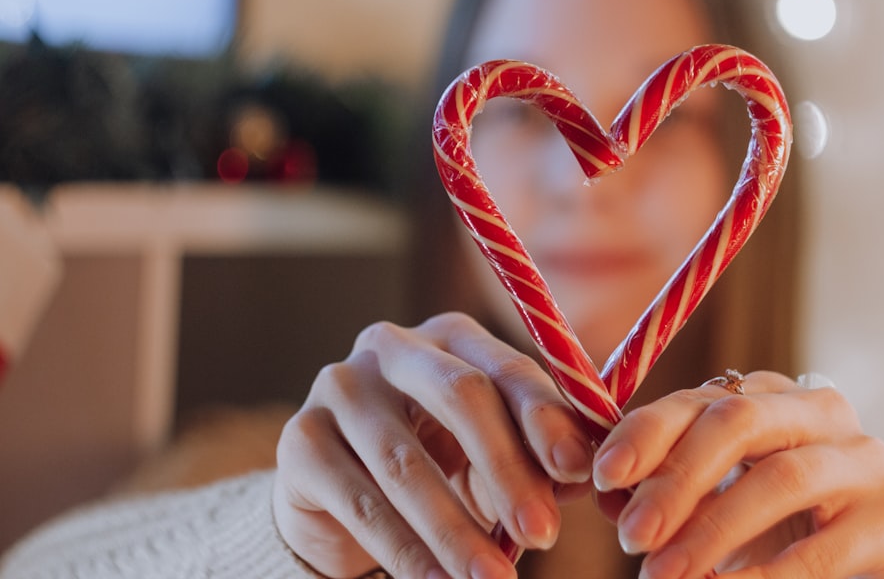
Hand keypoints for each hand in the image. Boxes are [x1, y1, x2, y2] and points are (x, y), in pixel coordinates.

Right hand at [271, 313, 593, 578]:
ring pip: (406, 462)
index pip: (507, 368)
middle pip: (460, 396)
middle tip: (543, 535)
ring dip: (455, 529)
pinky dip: (403, 551)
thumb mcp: (489, 453)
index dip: (546, 419)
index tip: (578, 473)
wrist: (338, 493)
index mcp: (451, 336)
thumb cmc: (436, 460)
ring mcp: (339, 386)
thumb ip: (534, 454)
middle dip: (507, 471)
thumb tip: (580, 473)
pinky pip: (359, 501)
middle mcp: (392, 347)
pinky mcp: (300, 438)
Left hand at [592, 371, 883, 578]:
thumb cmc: (770, 527)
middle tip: (630, 537)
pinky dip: (766, 577)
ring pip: (779, 480)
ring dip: (711, 532)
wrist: (861, 568)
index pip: (697, 399)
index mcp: (767, 393)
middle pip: (737, 423)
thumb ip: (664, 490)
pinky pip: (822, 548)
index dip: (646, 434)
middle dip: (676, 480)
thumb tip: (608, 493)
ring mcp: (865, 457)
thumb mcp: (713, 500)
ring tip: (662, 575)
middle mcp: (819, 408)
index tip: (602, 476)